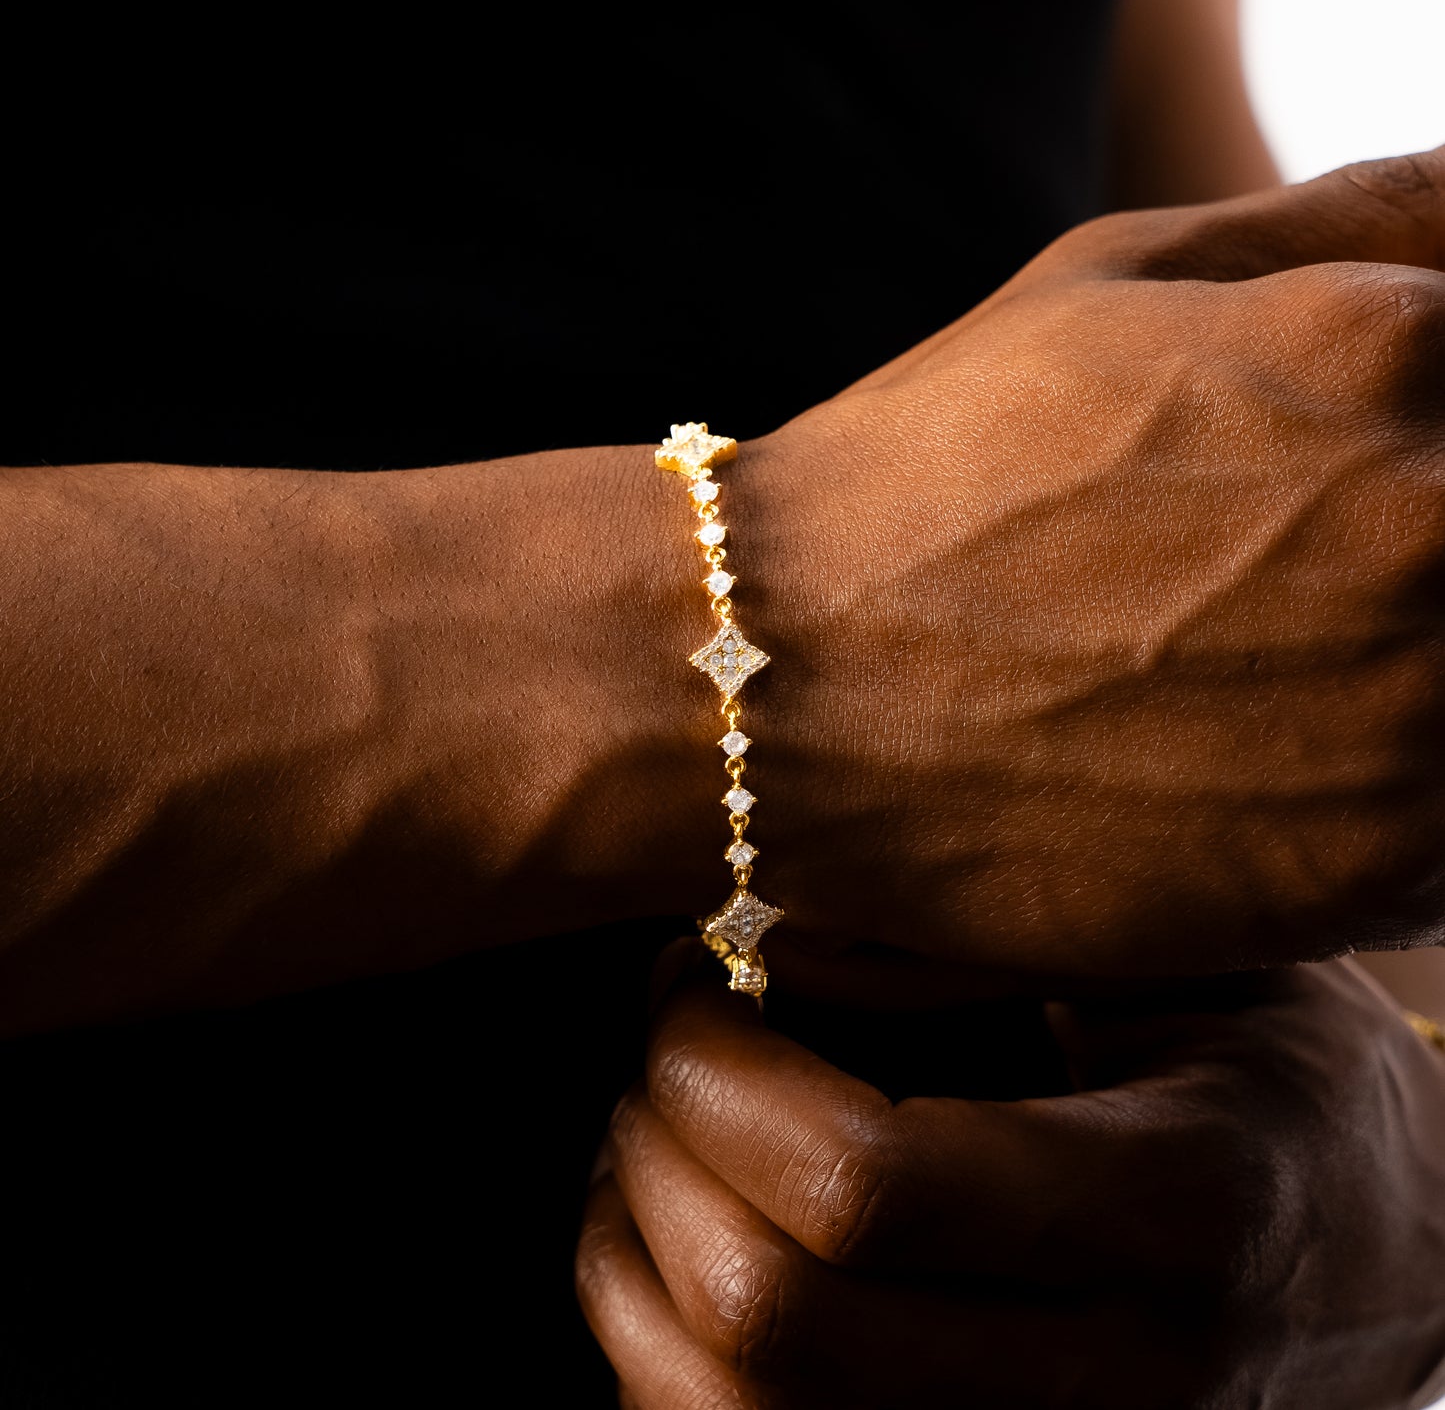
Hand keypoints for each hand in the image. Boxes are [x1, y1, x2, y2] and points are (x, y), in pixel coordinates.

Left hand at [577, 947, 1444, 1407]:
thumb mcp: (1194, 956)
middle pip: (775, 1316)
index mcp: (1182, 1208)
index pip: (871, 1183)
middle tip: (666, 1043)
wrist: (1404, 1256)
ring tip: (651, 1134)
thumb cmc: (1290, 1079)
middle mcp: (1118, 1382)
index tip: (694, 980)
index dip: (726, 1073)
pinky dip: (661, 1354)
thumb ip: (992, 941)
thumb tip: (781, 954)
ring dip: (632, 1261)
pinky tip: (678, 1239)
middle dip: (661, 1151)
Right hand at [727, 147, 1443, 988]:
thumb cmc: (930, 473)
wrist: (777, 681)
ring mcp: (1415, 717)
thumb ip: (1346, 222)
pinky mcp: (1361, 871)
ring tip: (1252, 681)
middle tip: (1264, 588)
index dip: (1411, 440)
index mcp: (1393, 351)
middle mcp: (1437, 527)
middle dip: (1395, 552)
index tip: (1327, 484)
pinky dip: (1383, 803)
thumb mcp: (1112, 278)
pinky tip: (1251, 770)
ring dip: (1404, 684)